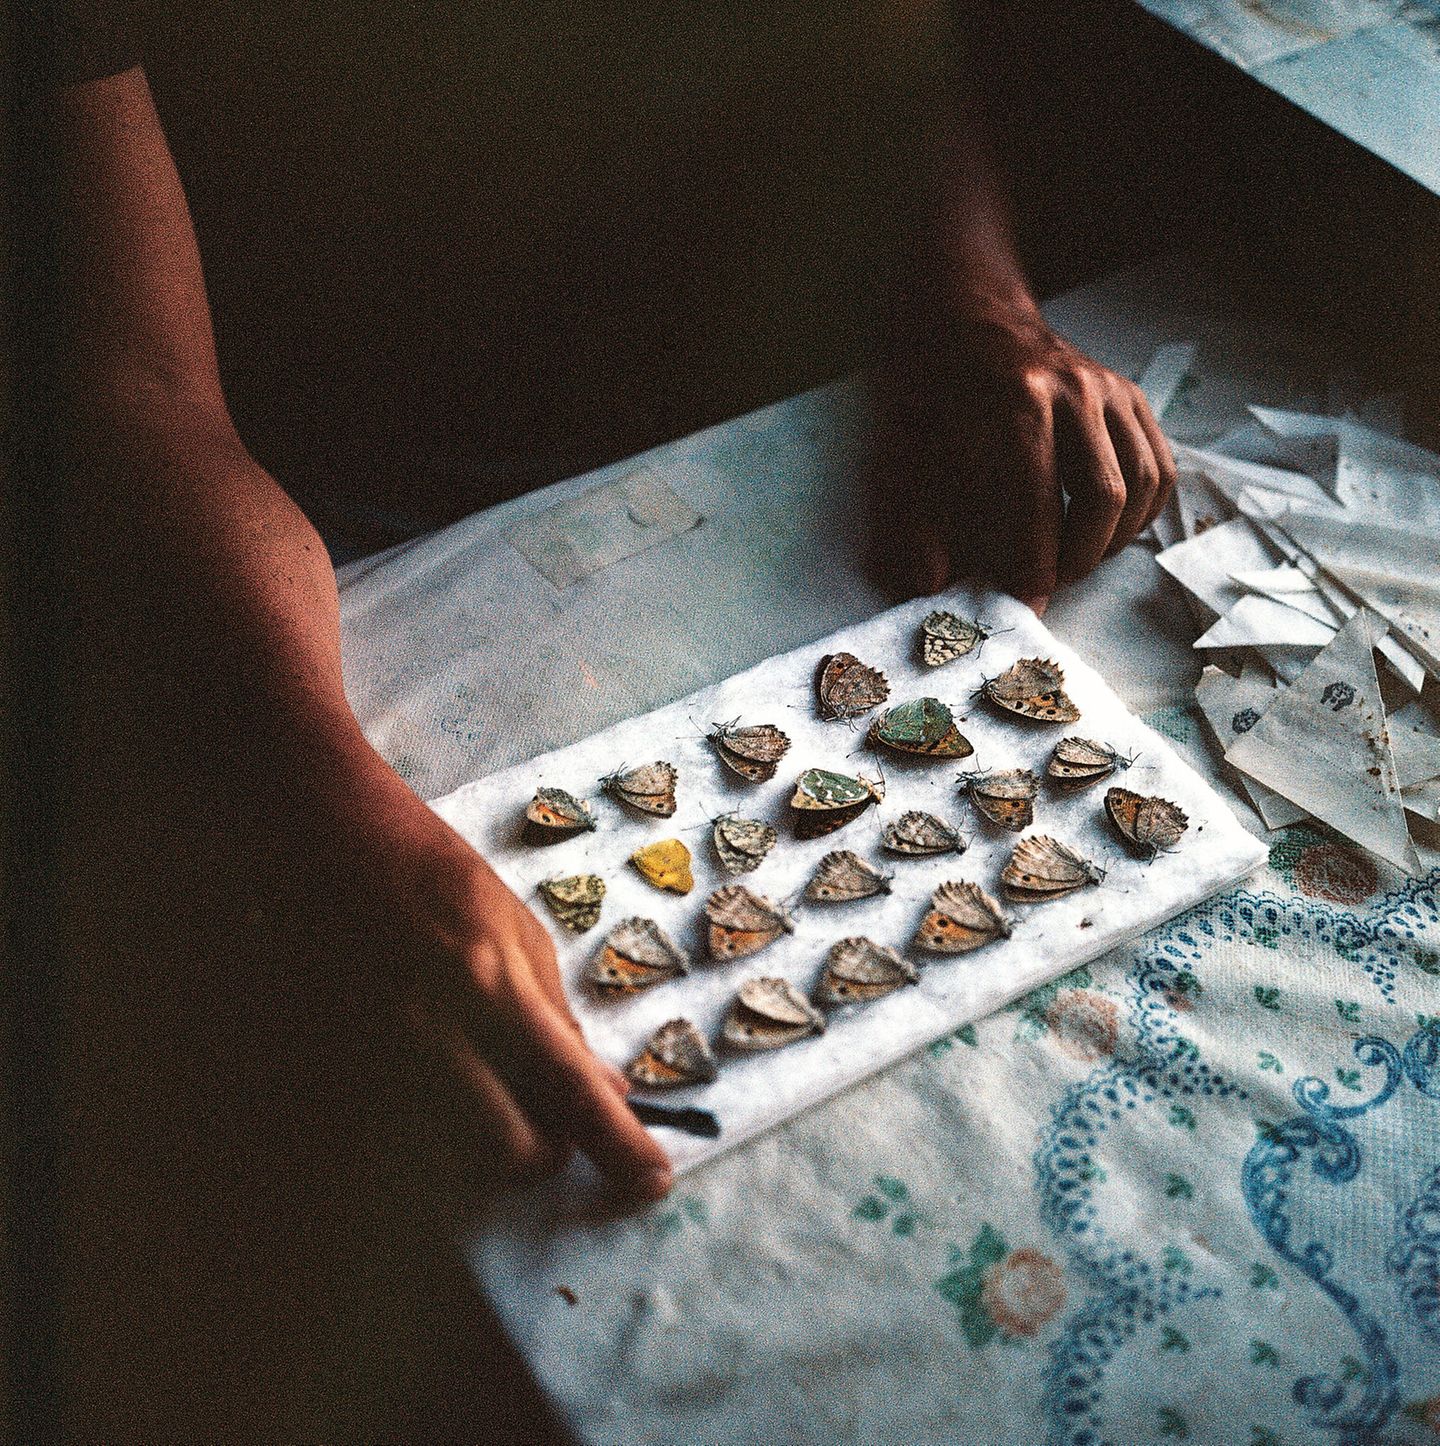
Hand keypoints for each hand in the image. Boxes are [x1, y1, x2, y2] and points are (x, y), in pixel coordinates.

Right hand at [303, 737, 675, 1206]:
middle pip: (510, 1151)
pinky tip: (430, 1071)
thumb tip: (605, 1088)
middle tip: (551, 1125)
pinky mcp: (332, 1075)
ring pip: (451, 1158)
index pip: (571, 1089)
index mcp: (491, 986)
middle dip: (544, 1153)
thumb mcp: (516, 928)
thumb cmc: (431, 872)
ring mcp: (375, 1062)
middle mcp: (432, 1035)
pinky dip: (426, 1123)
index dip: (620, 1146)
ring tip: (486, 1086)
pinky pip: (393, 1135)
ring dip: (484, 1140)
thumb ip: (557, 1014)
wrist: (327, 840)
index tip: (653, 1181)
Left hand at [867, 301, 1175, 612]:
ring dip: (1112, 538)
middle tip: (1048, 583)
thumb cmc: (931, 385)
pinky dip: (1141, 510)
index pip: (1037, 504)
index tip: (1024, 600)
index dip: (1032, 563)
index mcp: (1014, 401)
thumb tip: (931, 584)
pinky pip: (1158, 466)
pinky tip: (1106, 530)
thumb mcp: (903, 446)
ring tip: (1073, 560)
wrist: (965, 311)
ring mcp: (1108, 389)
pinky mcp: (1129, 394)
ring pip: (1141, 484)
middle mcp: (1073, 390)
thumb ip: (911, 517)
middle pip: (1103, 497)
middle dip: (1078, 557)